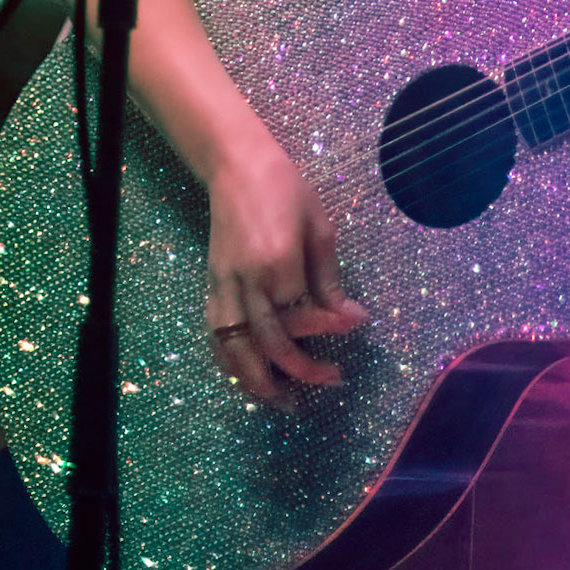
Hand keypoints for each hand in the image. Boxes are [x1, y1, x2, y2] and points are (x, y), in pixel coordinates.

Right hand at [205, 138, 367, 401]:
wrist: (237, 169)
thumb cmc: (286, 191)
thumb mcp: (318, 226)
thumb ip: (330, 277)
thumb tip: (352, 317)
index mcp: (277, 263)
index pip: (303, 313)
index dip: (330, 326)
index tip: (356, 325)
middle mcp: (247, 282)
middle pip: (271, 342)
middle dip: (302, 369)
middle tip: (331, 379)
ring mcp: (225, 288)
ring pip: (237, 350)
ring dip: (260, 381)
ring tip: (287, 401)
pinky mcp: (212, 288)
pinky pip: (218, 337)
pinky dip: (232, 362)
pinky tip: (251, 376)